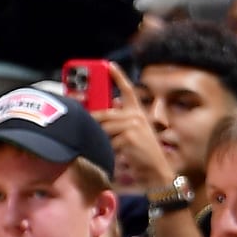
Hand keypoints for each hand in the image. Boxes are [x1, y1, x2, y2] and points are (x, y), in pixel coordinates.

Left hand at [100, 68, 173, 191]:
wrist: (157, 171)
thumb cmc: (141, 153)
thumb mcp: (132, 133)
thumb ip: (117, 122)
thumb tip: (98, 114)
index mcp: (137, 112)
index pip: (127, 90)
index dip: (117, 76)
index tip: (108, 65)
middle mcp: (136, 115)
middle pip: (104, 113)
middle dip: (91, 120)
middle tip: (80, 123)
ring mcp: (133, 124)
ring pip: (103, 128)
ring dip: (98, 139)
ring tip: (99, 147)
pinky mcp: (129, 135)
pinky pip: (107, 141)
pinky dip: (106, 149)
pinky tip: (112, 155)